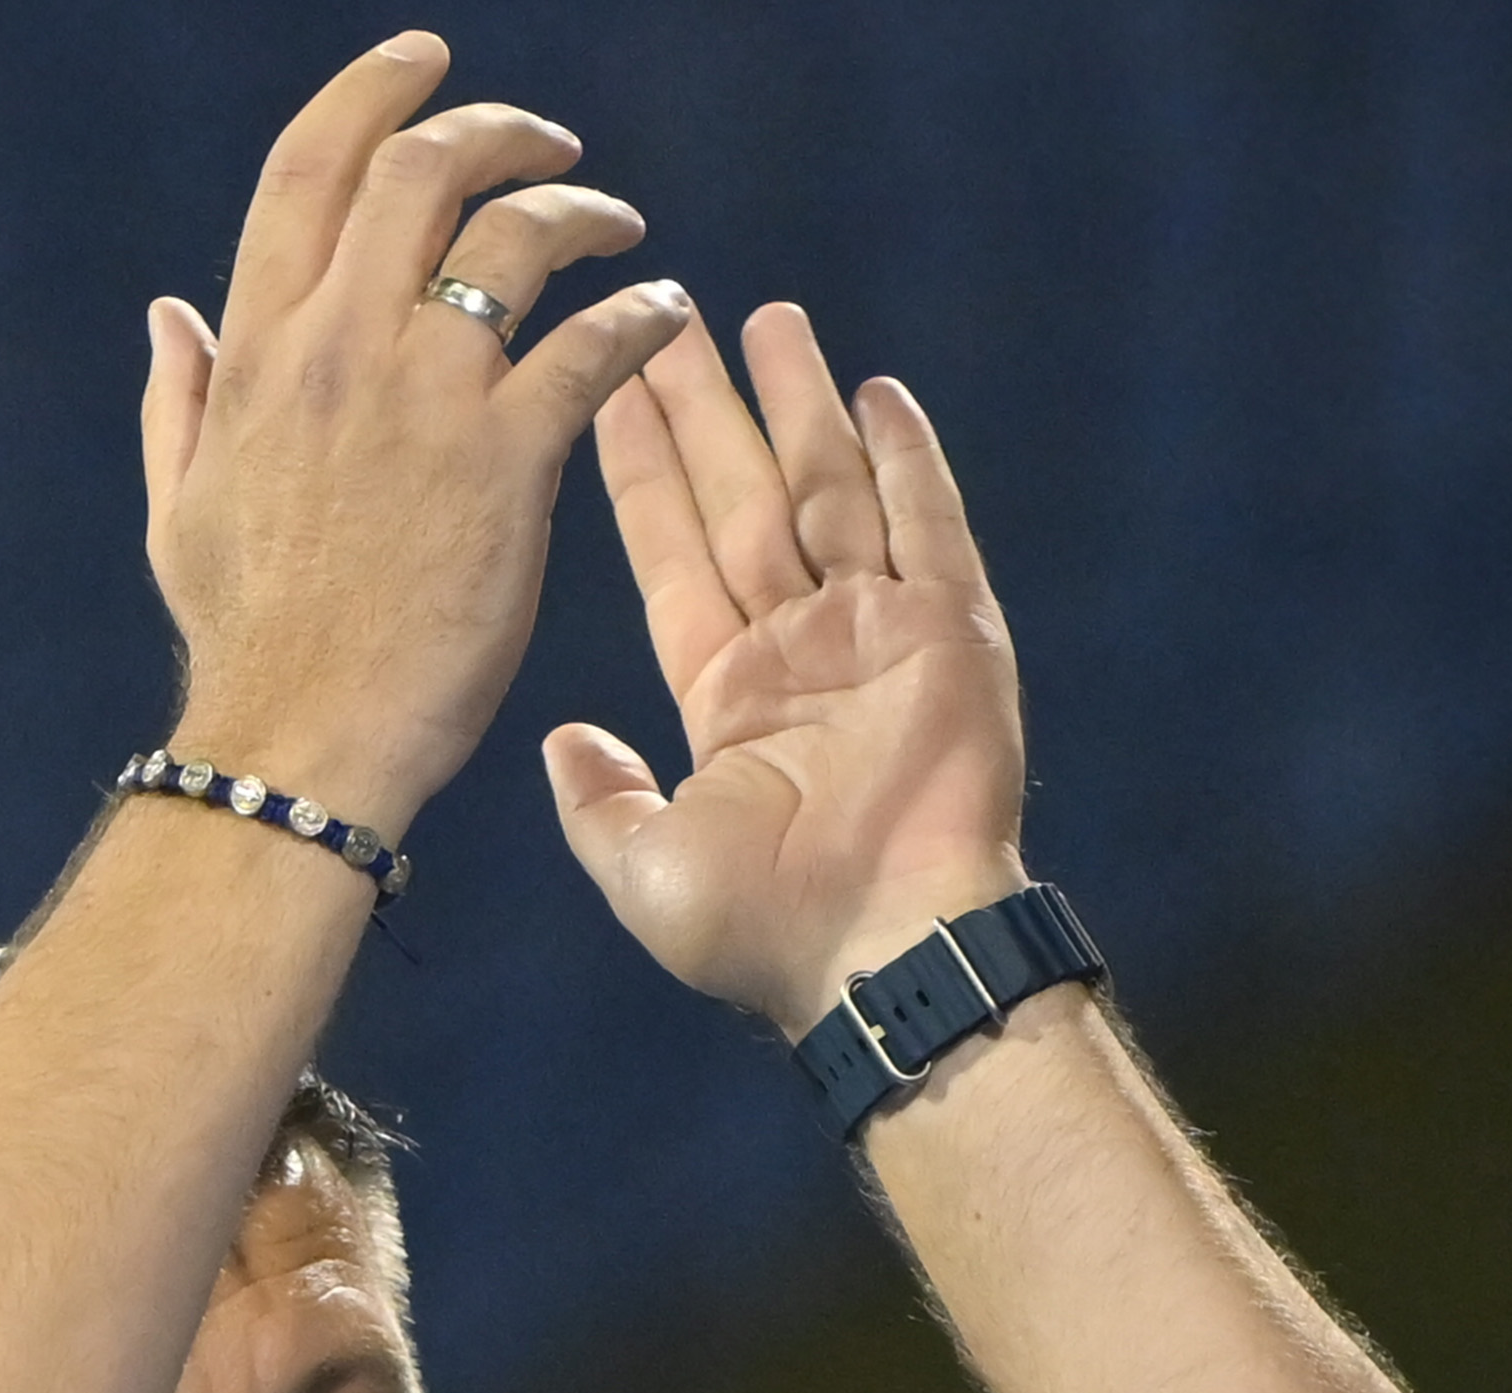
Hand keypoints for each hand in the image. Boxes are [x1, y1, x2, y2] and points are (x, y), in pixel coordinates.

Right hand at [139, 33, 693, 839]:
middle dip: (494, 131)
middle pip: (419, 172)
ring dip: (579, 211)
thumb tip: (170, 311)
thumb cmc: (247, 637)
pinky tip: (664, 312)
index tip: (425, 62)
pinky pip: (589, 348)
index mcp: (259, 346)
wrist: (300, 736)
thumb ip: (179, 396)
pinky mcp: (506, 464)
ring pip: (512, 239)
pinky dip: (638, 313)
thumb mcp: (179, 502)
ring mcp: (425, 400)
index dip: (371, 93)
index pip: (310, 169)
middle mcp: (338, 347)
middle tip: (551, 146)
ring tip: (619, 226)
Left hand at [546, 305, 1028, 1034]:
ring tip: (766, 319)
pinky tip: (877, 391)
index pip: (673, 553)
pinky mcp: (951, 634)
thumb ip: (599, 798)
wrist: (883, 955)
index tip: (609, 389)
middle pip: (745, 499)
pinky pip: (928, 525)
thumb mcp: (647, 867)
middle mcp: (800, 651)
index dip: (643, 471)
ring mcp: (879, 637)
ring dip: (798, 405)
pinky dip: (907, 457)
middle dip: (709, 410)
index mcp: (726, 694)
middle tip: (671, 317)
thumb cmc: (767, 931)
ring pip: (829, 491)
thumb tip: (561, 740)